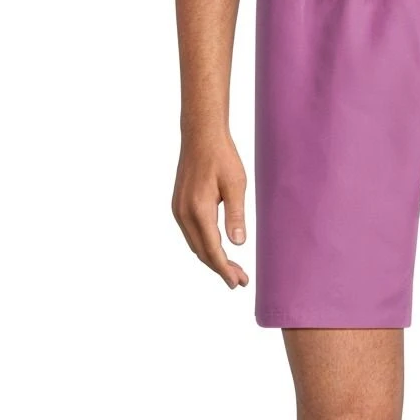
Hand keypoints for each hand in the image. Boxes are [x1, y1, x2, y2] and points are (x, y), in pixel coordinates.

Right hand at [172, 132, 248, 288]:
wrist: (200, 136)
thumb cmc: (222, 157)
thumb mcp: (236, 185)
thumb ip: (236, 216)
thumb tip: (238, 244)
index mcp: (199, 210)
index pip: (212, 250)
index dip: (225, 270)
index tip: (238, 283)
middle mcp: (184, 213)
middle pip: (202, 252)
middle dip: (221, 269)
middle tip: (240, 281)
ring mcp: (178, 210)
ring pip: (195, 245)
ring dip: (212, 259)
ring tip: (233, 269)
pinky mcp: (179, 205)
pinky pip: (191, 234)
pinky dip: (204, 246)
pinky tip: (218, 249)